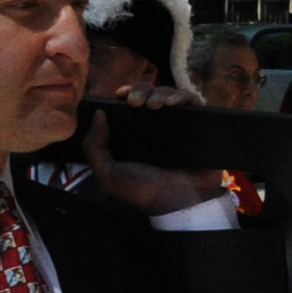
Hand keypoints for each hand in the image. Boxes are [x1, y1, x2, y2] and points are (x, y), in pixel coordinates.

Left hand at [80, 97, 223, 214]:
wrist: (180, 202)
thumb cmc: (144, 190)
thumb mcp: (108, 173)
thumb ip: (93, 146)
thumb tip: (98, 113)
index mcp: (134, 134)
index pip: (128, 105)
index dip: (125, 94)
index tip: (121, 94)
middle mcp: (155, 126)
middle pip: (148, 94)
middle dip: (141, 90)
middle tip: (135, 101)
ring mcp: (177, 123)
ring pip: (169, 94)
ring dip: (160, 93)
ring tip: (154, 105)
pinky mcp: (197, 123)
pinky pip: (192, 101)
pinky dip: (181, 96)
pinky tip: (173, 103)